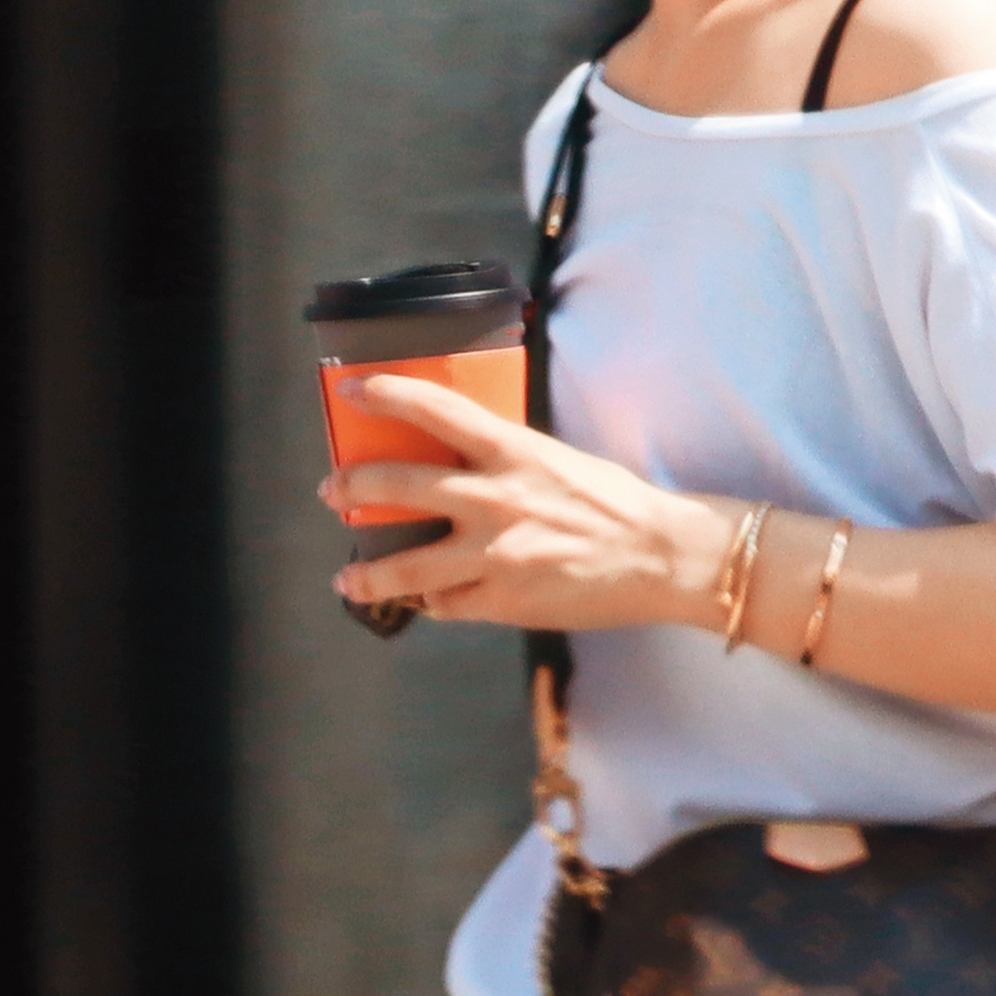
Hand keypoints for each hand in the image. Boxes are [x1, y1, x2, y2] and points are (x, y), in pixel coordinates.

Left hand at [326, 377, 738, 636]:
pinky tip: (430, 601)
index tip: (352, 391)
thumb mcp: (555, 460)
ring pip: (406, 567)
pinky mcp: (503, 600)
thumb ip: (504, 462)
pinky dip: (435, 602)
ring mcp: (495, 553)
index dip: (388, 396)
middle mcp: (496, 498)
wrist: (662, 556)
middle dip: (353, 485)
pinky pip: (447, 604)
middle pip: (398, 486)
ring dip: (368, 574)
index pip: (437, 410)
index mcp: (513, 451)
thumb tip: (456, 466)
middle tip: (333, 489)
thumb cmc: (614, 504)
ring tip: (348, 577)